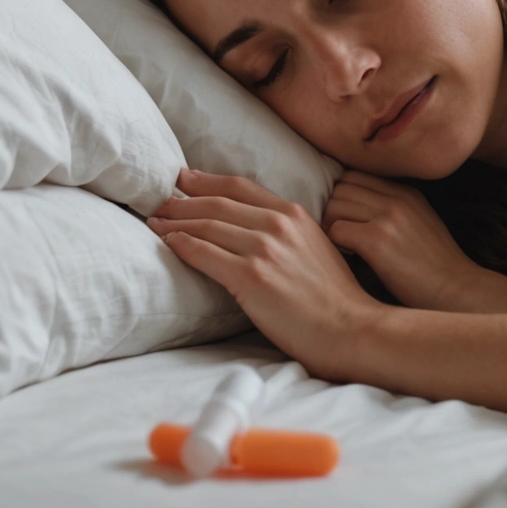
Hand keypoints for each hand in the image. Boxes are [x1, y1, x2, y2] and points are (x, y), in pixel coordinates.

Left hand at [148, 169, 386, 380]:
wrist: (352, 329)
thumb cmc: (332, 298)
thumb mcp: (314, 247)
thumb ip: (285, 232)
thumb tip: (250, 230)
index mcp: (294, 213)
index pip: (239, 186)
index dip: (206, 180)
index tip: (182, 178)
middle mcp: (278, 224)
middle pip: (217, 202)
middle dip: (182, 200)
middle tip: (157, 200)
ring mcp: (265, 249)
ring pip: (207, 225)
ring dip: (175, 222)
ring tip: (155, 222)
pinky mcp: (252, 277)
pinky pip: (205, 254)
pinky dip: (182, 246)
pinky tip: (168, 243)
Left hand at [323, 170, 485, 310]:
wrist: (457, 291)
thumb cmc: (436, 267)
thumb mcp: (421, 223)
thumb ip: (395, 208)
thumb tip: (358, 206)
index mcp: (406, 192)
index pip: (355, 175)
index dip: (342, 195)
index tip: (343, 216)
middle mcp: (396, 198)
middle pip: (341, 187)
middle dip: (333, 209)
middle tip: (338, 233)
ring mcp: (387, 217)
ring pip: (334, 205)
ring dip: (331, 226)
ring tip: (343, 246)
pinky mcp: (377, 240)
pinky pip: (336, 230)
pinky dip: (335, 244)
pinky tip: (348, 257)